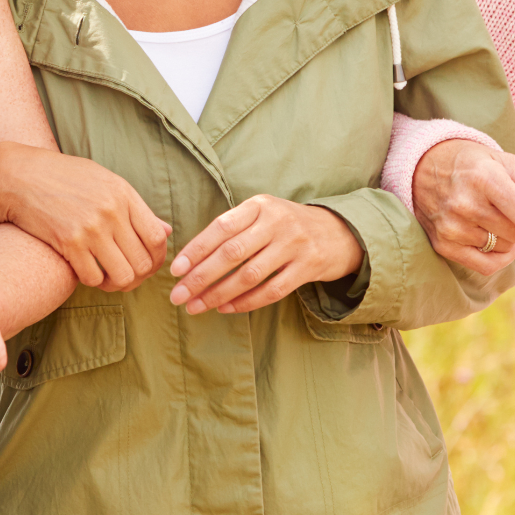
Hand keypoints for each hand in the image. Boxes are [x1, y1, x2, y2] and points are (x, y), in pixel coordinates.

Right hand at [0, 142, 170, 291]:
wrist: (18, 176)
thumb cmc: (62, 178)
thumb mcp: (104, 182)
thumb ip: (135, 208)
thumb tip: (167, 231)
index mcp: (124, 194)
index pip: (157, 239)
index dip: (157, 260)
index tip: (147, 265)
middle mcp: (111, 212)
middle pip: (143, 262)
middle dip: (138, 277)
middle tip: (126, 277)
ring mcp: (90, 228)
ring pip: (122, 276)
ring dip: (116, 284)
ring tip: (107, 278)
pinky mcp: (68, 243)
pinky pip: (93, 278)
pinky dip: (92, 281)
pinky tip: (85, 271)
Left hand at [168, 195, 362, 314]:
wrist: (338, 232)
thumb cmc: (286, 225)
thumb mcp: (263, 213)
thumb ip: (233, 228)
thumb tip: (190, 259)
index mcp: (260, 205)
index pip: (221, 227)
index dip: (196, 250)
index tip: (176, 270)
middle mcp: (277, 222)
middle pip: (232, 253)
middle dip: (201, 277)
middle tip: (178, 296)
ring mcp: (295, 245)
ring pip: (249, 275)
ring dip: (218, 294)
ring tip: (196, 307)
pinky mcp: (307, 268)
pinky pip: (271, 291)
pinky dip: (245, 302)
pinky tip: (224, 308)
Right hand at [410, 138, 514, 272]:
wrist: (422, 165)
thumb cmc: (473, 163)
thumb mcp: (505, 164)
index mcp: (485, 178)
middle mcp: (466, 204)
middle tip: (513, 209)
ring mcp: (452, 227)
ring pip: (506, 249)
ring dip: (509, 238)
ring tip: (493, 216)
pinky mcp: (443, 245)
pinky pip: (486, 266)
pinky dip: (499, 256)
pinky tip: (494, 240)